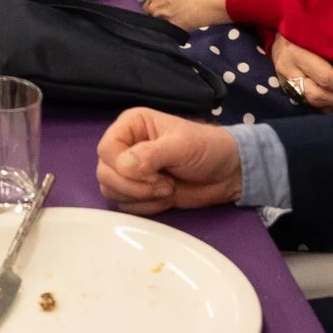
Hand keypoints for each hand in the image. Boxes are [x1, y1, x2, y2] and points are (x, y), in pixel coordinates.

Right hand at [96, 108, 242, 213]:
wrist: (228, 174)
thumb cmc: (207, 149)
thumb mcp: (181, 146)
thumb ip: (151, 154)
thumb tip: (123, 166)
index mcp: (131, 126)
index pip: (106, 149)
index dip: (124, 167)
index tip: (154, 173)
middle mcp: (125, 147)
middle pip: (104, 173)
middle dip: (134, 186)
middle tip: (164, 184)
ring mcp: (130, 172)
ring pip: (111, 191)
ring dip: (141, 197)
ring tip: (168, 188)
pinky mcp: (138, 192)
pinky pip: (126, 206)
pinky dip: (147, 207)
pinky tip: (167, 198)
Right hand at [269, 33, 332, 109]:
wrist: (281, 32)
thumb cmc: (308, 29)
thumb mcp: (327, 38)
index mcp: (297, 52)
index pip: (327, 77)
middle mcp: (288, 70)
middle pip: (319, 95)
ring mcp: (285, 82)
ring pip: (315, 103)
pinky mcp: (287, 91)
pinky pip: (312, 105)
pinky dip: (332, 105)